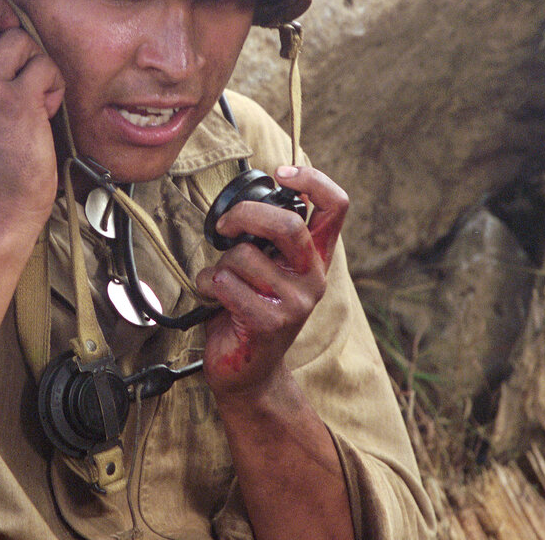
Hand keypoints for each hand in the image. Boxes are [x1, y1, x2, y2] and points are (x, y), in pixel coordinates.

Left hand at [195, 166, 348, 398]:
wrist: (246, 371)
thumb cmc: (248, 308)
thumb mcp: (267, 267)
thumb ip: (266, 238)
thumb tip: (243, 204)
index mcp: (315, 257)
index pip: (336, 207)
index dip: (312, 180)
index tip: (281, 174)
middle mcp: (313, 277)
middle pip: (288, 225)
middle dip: (246, 214)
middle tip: (225, 225)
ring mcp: (295, 302)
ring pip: (243, 256)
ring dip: (219, 265)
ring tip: (222, 283)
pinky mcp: (269, 322)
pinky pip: (226, 283)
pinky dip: (209, 284)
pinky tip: (214, 298)